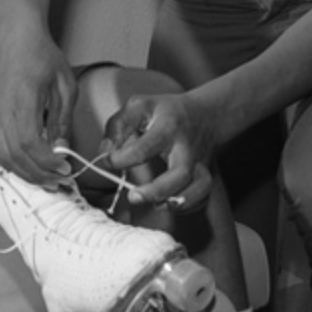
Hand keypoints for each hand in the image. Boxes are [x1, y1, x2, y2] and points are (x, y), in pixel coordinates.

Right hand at [0, 28, 76, 184]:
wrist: (20, 42)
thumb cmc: (44, 58)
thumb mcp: (65, 86)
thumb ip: (63, 120)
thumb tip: (62, 149)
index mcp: (23, 99)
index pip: (29, 141)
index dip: (46, 161)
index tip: (66, 167)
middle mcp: (3, 110)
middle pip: (15, 155)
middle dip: (39, 174)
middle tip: (61, 180)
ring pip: (3, 156)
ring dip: (26, 173)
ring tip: (47, 178)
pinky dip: (10, 164)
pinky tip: (28, 167)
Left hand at [100, 90, 218, 210]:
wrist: (206, 113)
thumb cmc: (165, 112)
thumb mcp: (138, 106)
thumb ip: (117, 127)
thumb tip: (105, 153)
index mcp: (168, 127)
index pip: (145, 147)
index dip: (122, 159)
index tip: (108, 162)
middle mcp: (186, 147)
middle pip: (181, 172)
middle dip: (157, 190)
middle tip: (133, 196)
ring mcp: (200, 162)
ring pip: (200, 187)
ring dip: (178, 201)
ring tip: (156, 205)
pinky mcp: (207, 174)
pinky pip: (204, 196)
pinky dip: (189, 205)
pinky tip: (168, 204)